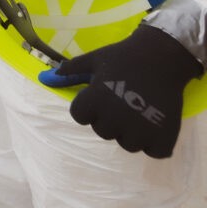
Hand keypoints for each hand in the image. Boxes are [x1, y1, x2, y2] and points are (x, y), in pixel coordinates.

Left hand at [41, 24, 202, 157]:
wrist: (160, 55)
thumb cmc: (122, 57)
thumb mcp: (93, 60)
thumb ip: (69, 72)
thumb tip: (45, 78)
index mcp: (94, 100)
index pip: (79, 116)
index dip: (88, 105)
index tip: (101, 95)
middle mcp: (114, 119)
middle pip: (103, 131)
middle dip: (109, 119)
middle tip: (123, 101)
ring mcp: (140, 130)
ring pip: (127, 144)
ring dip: (131, 133)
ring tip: (139, 112)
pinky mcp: (163, 137)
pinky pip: (153, 151)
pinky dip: (154, 143)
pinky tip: (155, 124)